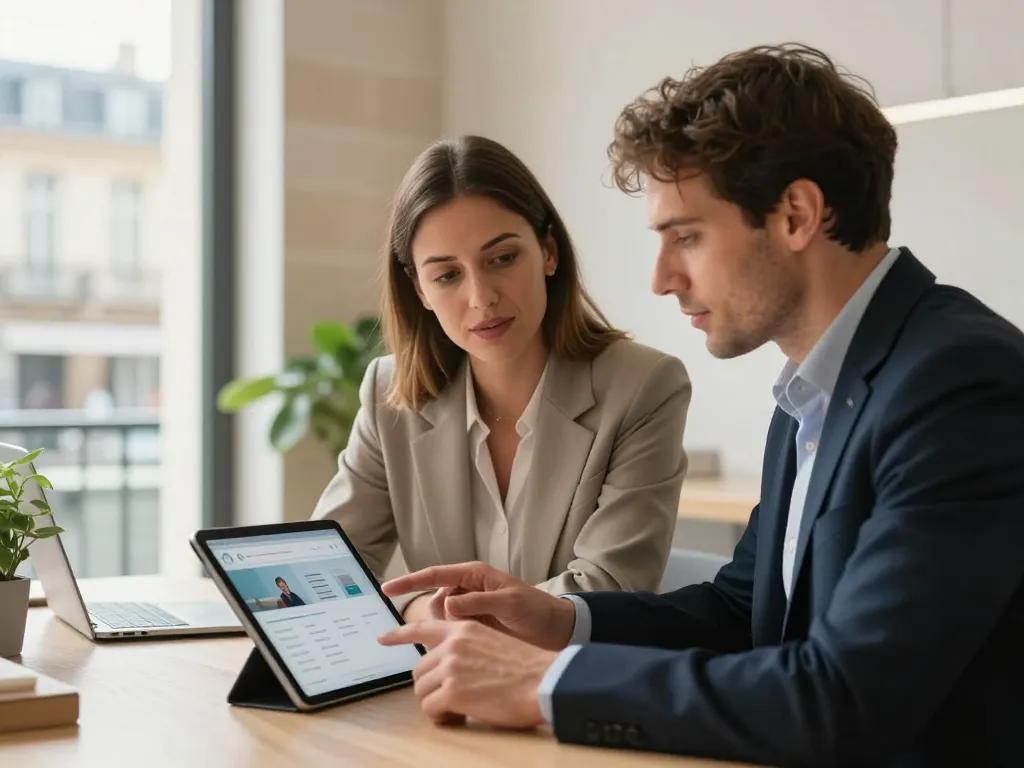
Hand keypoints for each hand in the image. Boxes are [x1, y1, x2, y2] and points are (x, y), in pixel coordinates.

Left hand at [378, 619, 556, 728]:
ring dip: (437, 704)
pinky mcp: (452, 691)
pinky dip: (442, 718)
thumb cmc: (526, 668)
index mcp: (463, 629)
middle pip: (419, 670)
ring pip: (422, 691)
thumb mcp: (492, 642)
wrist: (543, 680)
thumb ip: (467, 648)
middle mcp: (452, 644)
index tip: (382, 637)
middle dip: (430, 687)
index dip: (398, 634)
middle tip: (450, 699)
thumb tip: (449, 667)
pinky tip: (460, 717)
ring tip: (460, 708)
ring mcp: (450, 666)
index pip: (421, 627)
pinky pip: (431, 709)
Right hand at [382, 562, 576, 650]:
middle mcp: (468, 589)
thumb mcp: (510, 603)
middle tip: (465, 628)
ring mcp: (470, 609)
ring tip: (473, 636)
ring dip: (447, 629)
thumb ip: (478, 602)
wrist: (555, 631)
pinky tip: (466, 646)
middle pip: (435, 600)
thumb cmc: (536, 611)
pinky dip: (451, 639)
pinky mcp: (473, 627)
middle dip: (440, 615)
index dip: (409, 582)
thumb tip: (447, 604)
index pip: (434, 575)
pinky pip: (450, 632)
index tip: (386, 589)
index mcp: (475, 575)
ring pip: (441, 619)